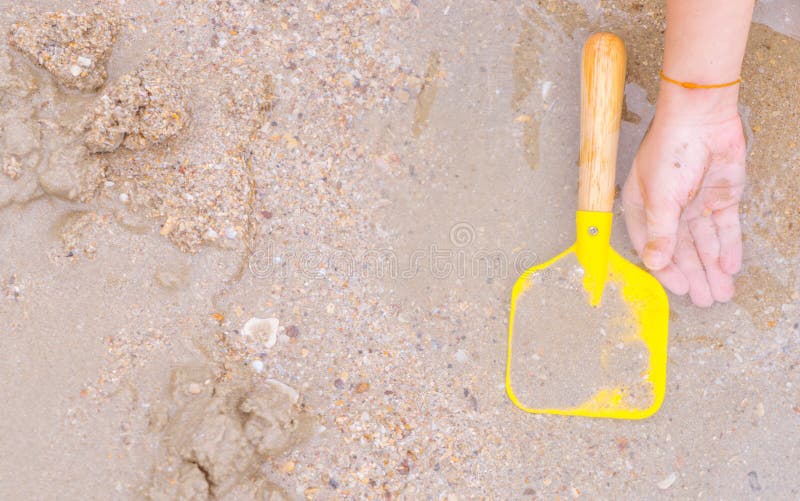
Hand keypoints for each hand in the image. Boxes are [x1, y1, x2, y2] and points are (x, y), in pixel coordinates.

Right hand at [622, 108, 745, 306]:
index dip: (666, 269)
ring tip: (721, 292)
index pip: (653, 247)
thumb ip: (661, 234)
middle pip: (682, 249)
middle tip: (706, 300)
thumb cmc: (669, 152)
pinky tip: (729, 267)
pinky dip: (728, 247)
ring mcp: (696, 203)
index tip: (680, 289)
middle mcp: (669, 209)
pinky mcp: (721, 197)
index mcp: (644, 208)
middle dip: (695, 275)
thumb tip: (654, 264)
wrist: (701, 120)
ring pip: (705, 243)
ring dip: (712, 267)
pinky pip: (725, 228)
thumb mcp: (659, 198)